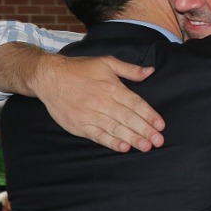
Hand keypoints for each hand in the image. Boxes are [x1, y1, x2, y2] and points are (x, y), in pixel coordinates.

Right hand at [29, 54, 164, 151]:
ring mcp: (90, 115)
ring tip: (145, 146)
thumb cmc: (79, 69)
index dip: (149, 115)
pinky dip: (110, 142)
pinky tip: (123, 147)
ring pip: (115, 128)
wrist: (49, 77)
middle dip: (145, 130)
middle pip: (128, 118)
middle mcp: (102, 101)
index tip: (161, 125)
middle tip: (158, 141)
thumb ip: (130, 69)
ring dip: (131, 138)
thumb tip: (150, 71)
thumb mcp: (106, 62)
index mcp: (111, 86)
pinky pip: (98, 135)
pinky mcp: (79, 125)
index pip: (135, 103)